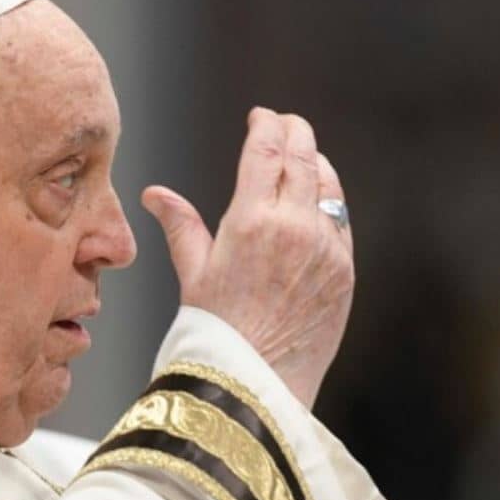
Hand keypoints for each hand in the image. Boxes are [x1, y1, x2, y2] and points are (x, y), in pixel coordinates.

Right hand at [142, 107, 353, 406]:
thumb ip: (181, 226)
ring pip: (328, 184)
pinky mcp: (345, 271)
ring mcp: (325, 248)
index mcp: (251, 221)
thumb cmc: (216, 333)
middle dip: (294, 132)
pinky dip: (329, 202)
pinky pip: (341, 221)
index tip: (261, 115)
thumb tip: (155, 194)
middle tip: (285, 123)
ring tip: (303, 156)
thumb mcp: (193, 274)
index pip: (266, 149)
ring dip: (315, 162)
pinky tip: (317, 202)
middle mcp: (294, 227)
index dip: (265, 123)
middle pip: (302, 155)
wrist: (257, 384)